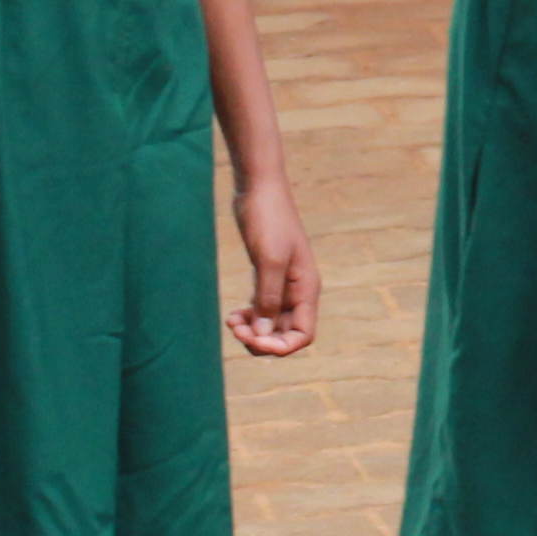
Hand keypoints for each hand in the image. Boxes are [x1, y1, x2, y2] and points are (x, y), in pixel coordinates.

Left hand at [226, 171, 319, 357]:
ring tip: (231, 322)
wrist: (259, 189)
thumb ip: (268, 298)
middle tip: (235, 329)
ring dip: (252, 330)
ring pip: (271, 324)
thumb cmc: (269, 219)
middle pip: (285, 333)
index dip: (280, 347)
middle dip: (261, 339)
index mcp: (306, 288)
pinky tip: (232, 315)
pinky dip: (248, 317)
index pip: (303, 334)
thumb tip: (262, 334)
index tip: (253, 340)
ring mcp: (282, 284)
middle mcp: (298, 290)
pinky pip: (262, 309)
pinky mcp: (267, 276)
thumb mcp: (269, 259)